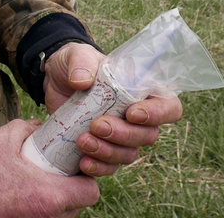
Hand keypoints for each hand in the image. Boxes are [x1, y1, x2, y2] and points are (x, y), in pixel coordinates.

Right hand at [0, 118, 99, 217]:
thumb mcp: (0, 141)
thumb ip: (24, 128)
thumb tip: (37, 125)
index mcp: (48, 195)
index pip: (90, 192)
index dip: (86, 178)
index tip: (74, 166)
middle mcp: (48, 217)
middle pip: (78, 206)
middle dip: (72, 189)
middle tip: (57, 172)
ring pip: (62, 216)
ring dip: (57, 201)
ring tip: (39, 184)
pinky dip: (41, 209)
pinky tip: (25, 196)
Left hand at [42, 43, 184, 176]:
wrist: (54, 82)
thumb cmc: (76, 64)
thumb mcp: (77, 54)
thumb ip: (81, 62)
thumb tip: (81, 81)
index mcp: (142, 92)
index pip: (169, 106)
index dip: (158, 114)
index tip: (132, 113)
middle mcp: (137, 118)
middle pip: (147, 136)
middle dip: (124, 134)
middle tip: (97, 125)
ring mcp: (121, 137)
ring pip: (129, 154)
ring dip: (108, 152)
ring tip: (83, 141)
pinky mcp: (102, 150)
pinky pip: (109, 167)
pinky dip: (99, 167)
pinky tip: (84, 162)